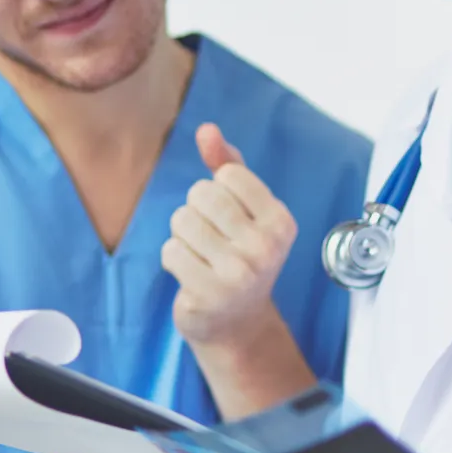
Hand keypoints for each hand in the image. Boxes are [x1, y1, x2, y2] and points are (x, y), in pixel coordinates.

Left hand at [162, 124, 297, 353]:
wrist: (237, 323)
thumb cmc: (239, 254)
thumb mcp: (243, 209)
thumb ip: (227, 165)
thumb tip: (206, 129)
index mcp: (281, 221)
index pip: (228, 174)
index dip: (218, 190)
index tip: (230, 218)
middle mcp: (266, 247)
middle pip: (202, 194)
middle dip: (195, 210)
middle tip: (210, 238)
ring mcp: (239, 273)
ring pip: (181, 220)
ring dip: (182, 235)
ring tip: (200, 255)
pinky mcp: (209, 294)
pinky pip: (170, 251)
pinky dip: (173, 257)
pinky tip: (190, 273)